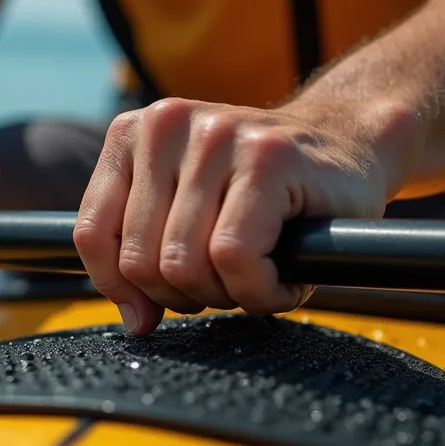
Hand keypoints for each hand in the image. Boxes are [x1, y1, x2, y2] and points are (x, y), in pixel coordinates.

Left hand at [72, 98, 394, 335]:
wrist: (351, 144)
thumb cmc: (266, 192)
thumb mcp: (187, 211)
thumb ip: (143, 255)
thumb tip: (134, 321)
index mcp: (133, 134)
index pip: (93, 233)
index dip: (120, 287)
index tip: (155, 304)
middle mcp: (167, 124)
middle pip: (142, 259)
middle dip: (185, 295)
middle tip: (228, 284)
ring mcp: (216, 134)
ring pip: (185, 263)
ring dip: (228, 294)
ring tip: (259, 276)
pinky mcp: (266, 155)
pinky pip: (234, 257)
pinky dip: (259, 290)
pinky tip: (282, 278)